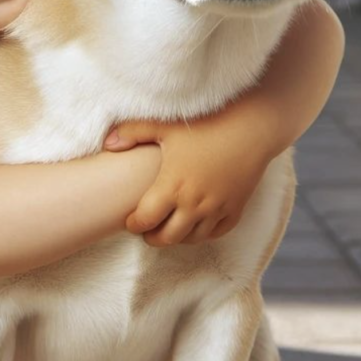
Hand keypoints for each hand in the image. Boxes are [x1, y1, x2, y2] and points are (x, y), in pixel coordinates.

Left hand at [104, 111, 275, 246]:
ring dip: (177, 236)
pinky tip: (194, 224)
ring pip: (191, 239)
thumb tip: (107, 144)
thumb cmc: (207, 121)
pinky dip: (202, 234)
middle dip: (152, 236)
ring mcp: (217, 209)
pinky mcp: (236, 208)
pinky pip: (216, 233)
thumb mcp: (166, 124)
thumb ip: (132, 132)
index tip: (130, 219)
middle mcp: (194, 204)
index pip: (144, 221)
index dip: (133, 224)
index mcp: (172, 186)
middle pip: (166, 238)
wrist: (253, 125)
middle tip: (146, 228)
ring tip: (169, 225)